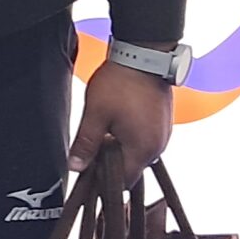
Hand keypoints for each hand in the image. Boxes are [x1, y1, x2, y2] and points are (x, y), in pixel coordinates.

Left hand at [70, 61, 173, 181]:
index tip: (87, 172)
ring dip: (120, 150)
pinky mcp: (163, 123)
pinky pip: (145, 140)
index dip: (103, 181)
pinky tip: (116, 126)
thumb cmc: (121, 83)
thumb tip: (76, 167)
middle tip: (90, 151)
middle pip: (132, 169)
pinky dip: (130, 139)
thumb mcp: (95, 114)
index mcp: (142, 150)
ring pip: (138, 154)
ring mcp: (163, 134)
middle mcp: (158, 146)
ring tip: (102, 135)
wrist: (144, 56)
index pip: (123, 182)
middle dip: (111, 165)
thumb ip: (86, 144)